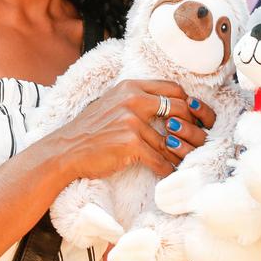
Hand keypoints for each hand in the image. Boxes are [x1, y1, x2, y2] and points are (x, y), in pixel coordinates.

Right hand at [46, 80, 215, 181]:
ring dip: (179, 154)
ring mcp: (132, 121)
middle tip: (194, 141)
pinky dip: (167, 169)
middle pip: (180, 109)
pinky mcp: (130, 143)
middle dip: (191, 127)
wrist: (66, 149)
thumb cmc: (91, 129)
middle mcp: (133, 99)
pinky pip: (159, 159)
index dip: (188, 104)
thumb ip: (138, 100)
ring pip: (170, 140)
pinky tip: (169, 174)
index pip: (173, 89)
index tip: (193, 118)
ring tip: (184, 161)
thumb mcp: (113, 103)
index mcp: (131, 87)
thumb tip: (170, 108)